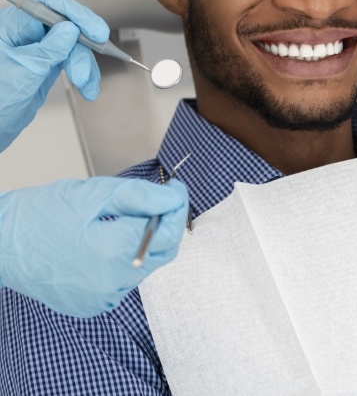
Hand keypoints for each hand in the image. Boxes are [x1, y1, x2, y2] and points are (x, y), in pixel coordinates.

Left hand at [0, 0, 108, 150]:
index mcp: (10, 26)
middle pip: (65, 27)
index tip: (95, 31)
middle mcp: (24, 34)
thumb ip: (48, 50)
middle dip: (81, 50)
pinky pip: (72, 61)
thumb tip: (70, 29)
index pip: (47, 6)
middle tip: (85, 71)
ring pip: (73, 46)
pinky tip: (87, 87)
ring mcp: (36, 49)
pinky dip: (84, 74)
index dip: (75, 15)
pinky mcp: (46, 65)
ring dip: (85, 66)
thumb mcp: (22, 74)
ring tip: (86, 86)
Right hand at [0, 176, 187, 316]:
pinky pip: (124, 281)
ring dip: (146, 242)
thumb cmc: (39, 214)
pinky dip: (126, 260)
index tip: (176, 190)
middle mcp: (110, 284)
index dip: (178, 207)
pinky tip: (107, 241)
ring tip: (124, 218)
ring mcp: (101, 299)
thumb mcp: (94, 194)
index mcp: (112, 253)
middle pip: (162, 253)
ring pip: (144, 267)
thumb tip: (173, 198)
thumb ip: (140, 197)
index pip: (168, 232)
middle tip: (159, 200)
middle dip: (166, 225)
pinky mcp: (92, 305)